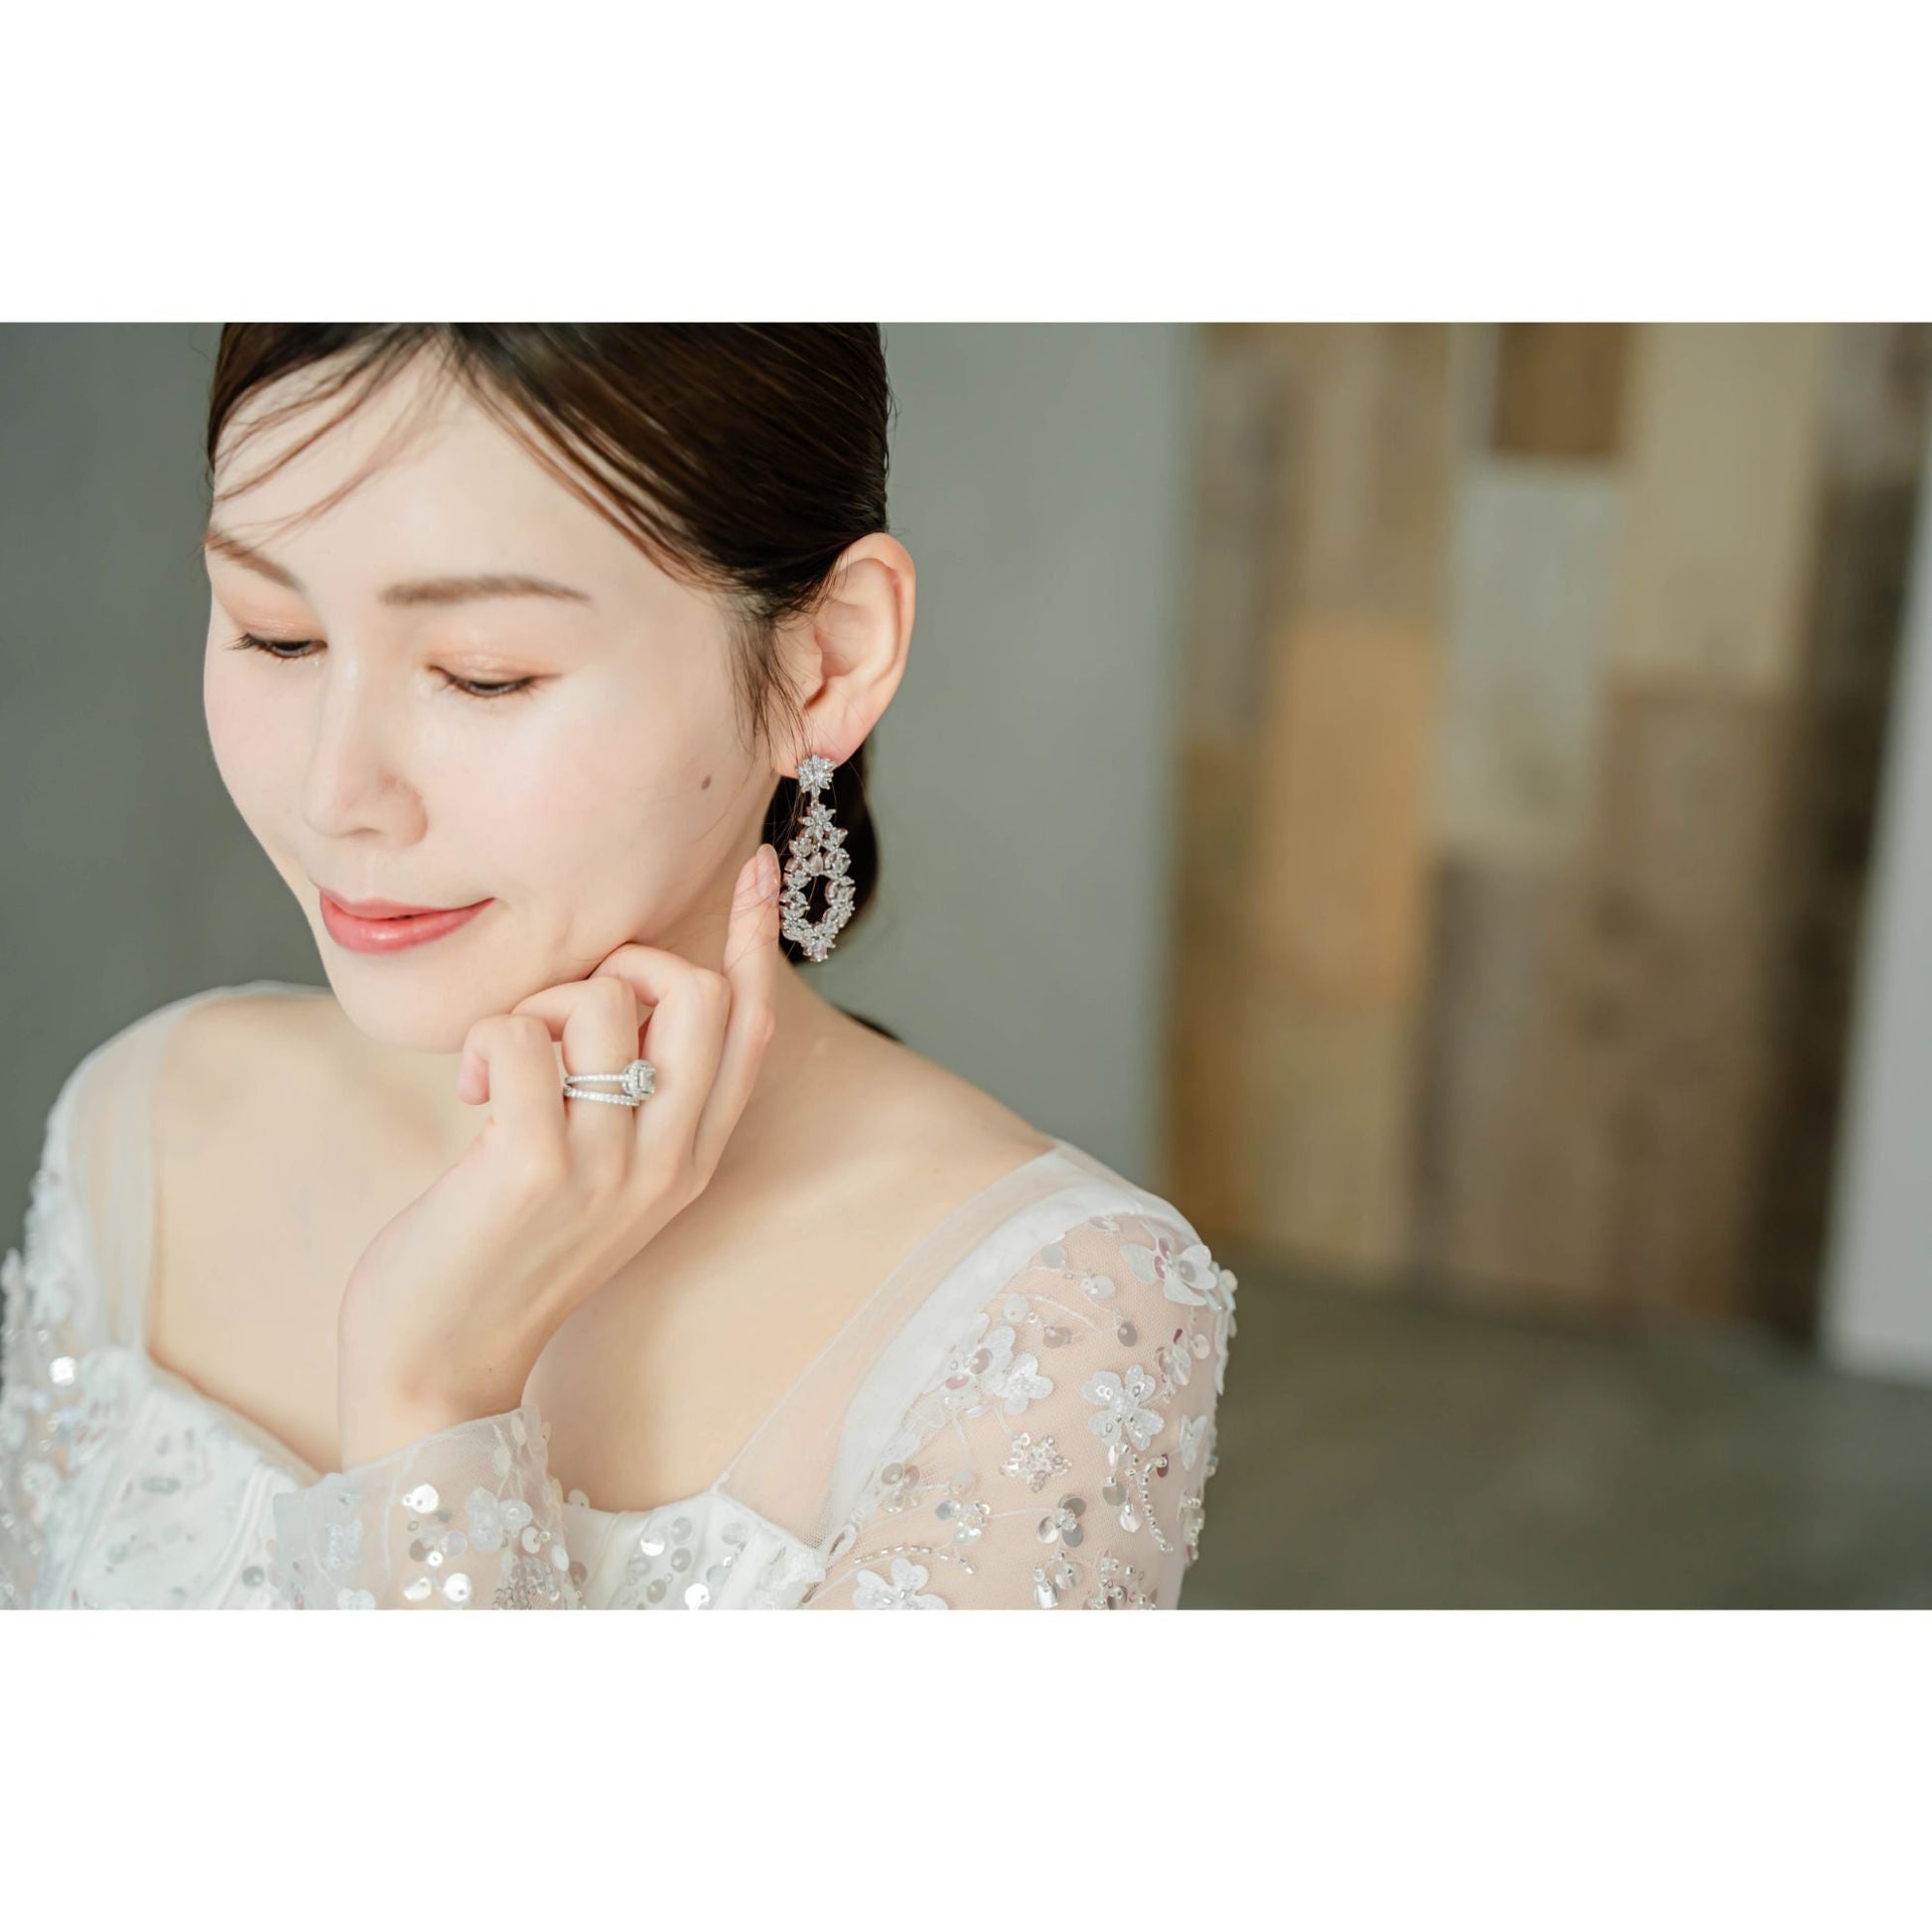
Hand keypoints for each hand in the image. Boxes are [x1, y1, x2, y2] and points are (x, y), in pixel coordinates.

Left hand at [335, 842, 783, 1468]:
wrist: (438, 1361)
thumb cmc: (501, 1251)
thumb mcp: (596, 1174)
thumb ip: (627, 1095)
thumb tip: (621, 989)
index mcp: (693, 1155)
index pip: (753, 1025)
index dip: (755, 938)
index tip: (754, 866)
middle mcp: (670, 1159)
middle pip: (695, 992)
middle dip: (622, 963)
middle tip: (559, 1010)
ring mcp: (609, 1166)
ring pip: (600, 1000)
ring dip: (531, 1005)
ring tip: (496, 1068)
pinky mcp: (535, 1169)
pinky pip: (520, 1036)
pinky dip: (483, 1040)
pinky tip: (469, 1095)